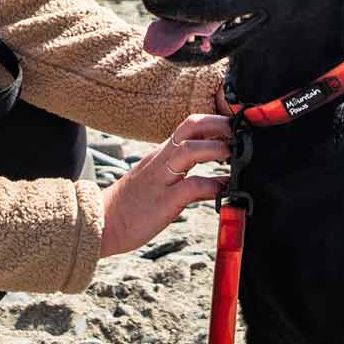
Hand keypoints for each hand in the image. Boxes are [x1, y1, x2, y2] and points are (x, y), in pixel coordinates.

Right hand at [99, 113, 231, 256]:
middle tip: (241, 131)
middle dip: (219, 124)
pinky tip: (224, 190)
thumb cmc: (130, 205)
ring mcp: (161, 179)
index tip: (236, 126)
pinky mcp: (163, 202)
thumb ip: (181, 172)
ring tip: (236, 154)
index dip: (215, 120)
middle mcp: (161, 160)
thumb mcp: (156, 180)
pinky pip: (191, 187)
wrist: (101, 223)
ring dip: (217, 149)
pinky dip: (212, 185)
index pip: (189, 125)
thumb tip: (214, 176)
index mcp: (161, 154)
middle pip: (190, 126)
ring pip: (189, 150)